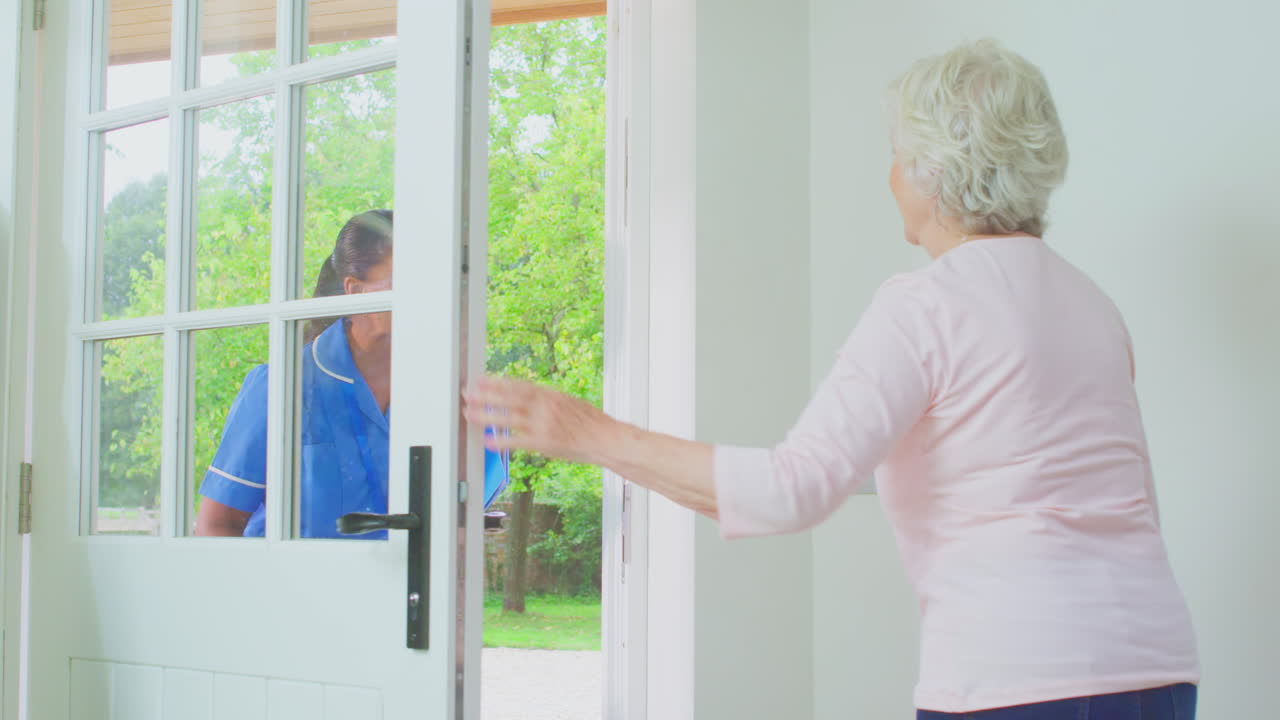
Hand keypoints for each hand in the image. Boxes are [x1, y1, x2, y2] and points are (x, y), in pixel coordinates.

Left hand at [463, 375, 614, 465]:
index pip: (518, 385)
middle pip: (509, 398)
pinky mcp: (544, 443)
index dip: (497, 382)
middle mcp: (545, 407)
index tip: (481, 379)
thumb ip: (547, 400)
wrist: (607, 439)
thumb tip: (528, 397)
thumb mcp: (569, 402)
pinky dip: (501, 441)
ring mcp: (543, 424)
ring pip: (508, 418)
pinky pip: (517, 442)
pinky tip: (487, 441)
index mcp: (550, 395)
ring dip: (487, 416)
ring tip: (469, 414)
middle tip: (467, 392)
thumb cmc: (592, 423)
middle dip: (486, 395)